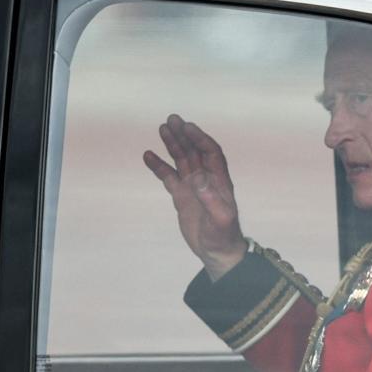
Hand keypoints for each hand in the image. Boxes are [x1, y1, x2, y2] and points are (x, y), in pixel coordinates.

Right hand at [144, 114, 246, 280]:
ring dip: (172, 145)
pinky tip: (148, 155)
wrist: (216, 251)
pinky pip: (168, 176)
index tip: (187, 127)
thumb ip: (210, 199)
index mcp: (219, 180)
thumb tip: (198, 178)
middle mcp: (206, 178)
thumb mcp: (220, 218)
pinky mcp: (181, 196)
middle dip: (184, 135)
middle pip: (194, 151)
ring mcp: (193, 186)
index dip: (200, 138)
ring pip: (181, 160)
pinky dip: (159, 166)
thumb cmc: (223, 235)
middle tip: (171, 120)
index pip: (210, 152)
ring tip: (162, 129)